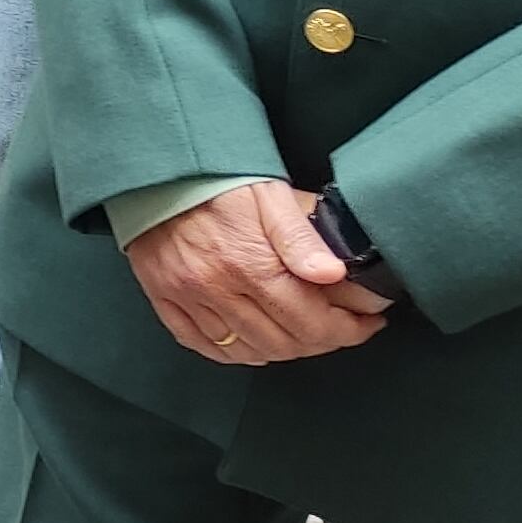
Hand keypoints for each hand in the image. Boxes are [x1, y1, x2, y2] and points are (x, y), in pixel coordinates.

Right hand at [123, 182, 390, 365]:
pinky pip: (202, 345)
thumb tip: (333, 273)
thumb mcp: (270, 193)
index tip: (366, 323)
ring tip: (300, 332)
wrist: (154, 170)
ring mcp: (187, 297)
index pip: (312, 323)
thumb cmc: (215, 180)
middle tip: (340, 326)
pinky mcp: (164, 298)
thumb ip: (302, 235)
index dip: (349, 330)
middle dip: (322, 341)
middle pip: (283, 344)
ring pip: (246, 351)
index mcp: (248, 264)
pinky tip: (251, 341)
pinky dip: (232, 352)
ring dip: (282, 349)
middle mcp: (216, 288)